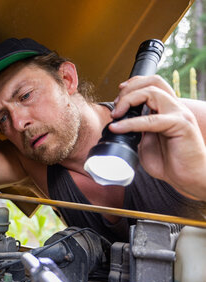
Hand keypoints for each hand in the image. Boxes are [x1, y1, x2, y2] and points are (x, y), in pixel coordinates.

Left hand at [110, 75, 205, 199]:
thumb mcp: (145, 141)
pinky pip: (151, 119)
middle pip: (152, 82)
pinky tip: (118, 128)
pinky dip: (130, 123)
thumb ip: (134, 130)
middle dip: (129, 90)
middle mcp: (174, 107)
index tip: (117, 97)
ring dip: (128, 100)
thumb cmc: (169, 161)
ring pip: (152, 93)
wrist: (187, 177)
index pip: (153, 83)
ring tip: (116, 115)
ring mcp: (179, 114)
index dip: (133, 84)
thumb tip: (115, 126)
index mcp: (167, 109)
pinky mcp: (180, 125)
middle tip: (115, 107)